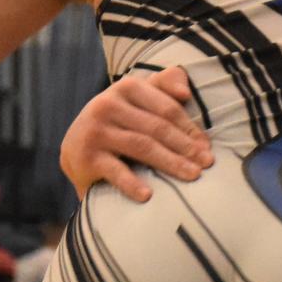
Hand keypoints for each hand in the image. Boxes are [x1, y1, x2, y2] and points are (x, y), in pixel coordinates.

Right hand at [60, 67, 213, 201]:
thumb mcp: (138, 98)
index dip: (190, 128)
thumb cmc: (119, 122)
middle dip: (185, 147)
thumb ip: (164, 85)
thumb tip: (187, 91)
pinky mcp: (86, 157)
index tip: (207, 147)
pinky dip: (132, 184)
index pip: (166, 109)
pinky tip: (148, 196)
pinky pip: (115, 171)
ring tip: (192, 176)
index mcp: (126, 88)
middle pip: (156, 128)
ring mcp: (95, 131)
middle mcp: (107, 104)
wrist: (75, 148)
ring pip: (142, 146)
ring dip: (171, 163)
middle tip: (207, 164)